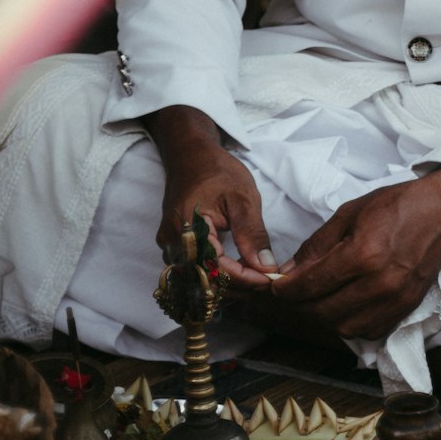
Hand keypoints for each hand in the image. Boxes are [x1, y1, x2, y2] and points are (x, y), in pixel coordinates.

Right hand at [146, 105, 277, 287]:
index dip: (245, 279)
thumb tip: (265, 267)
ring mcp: (169, 247)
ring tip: (256, 275)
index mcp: (187, 230)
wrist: (191, 155)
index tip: (271, 279)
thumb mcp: (242, 198)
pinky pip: (194, 269)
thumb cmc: (217, 171)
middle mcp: (172, 244)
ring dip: (228, 282)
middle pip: (206, 280)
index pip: (217, 270)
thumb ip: (252, 234)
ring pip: (200, 278)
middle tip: (267, 279)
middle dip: (239, 284)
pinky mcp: (173, 246)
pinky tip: (238, 269)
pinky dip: (217, 274)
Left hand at [269, 168, 440, 340]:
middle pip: (324, 312)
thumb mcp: (350, 212)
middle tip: (292, 292)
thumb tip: (289, 270)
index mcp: (363, 255)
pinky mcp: (406, 309)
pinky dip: (350, 324)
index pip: (312, 285)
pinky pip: (368, 331)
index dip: (287, 289)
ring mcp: (395, 301)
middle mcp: (379, 284)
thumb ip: (318, 245)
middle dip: (301, 305)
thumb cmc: (398, 205)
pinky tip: (345, 306)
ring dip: (324, 317)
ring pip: (344, 328)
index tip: (275, 286)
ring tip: (318, 298)